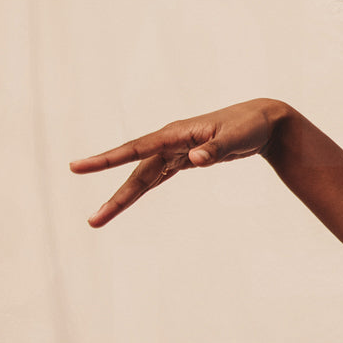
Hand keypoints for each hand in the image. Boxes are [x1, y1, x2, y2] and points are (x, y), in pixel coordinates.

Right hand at [69, 98, 282, 226]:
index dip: (107, 159)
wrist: (265, 120)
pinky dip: (144, 187)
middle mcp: (170, 142)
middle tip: (92, 221)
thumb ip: (215, 149)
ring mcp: (177, 151)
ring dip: (125, 197)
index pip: (136, 149)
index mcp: (176, 133)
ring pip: (144, 178)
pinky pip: (159, 176)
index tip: (78, 167)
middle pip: (136, 173)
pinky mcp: (186, 158)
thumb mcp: (236, 137)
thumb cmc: (250, 125)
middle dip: (115, 198)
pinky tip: (129, 199)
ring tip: (102, 218)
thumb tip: (195, 160)